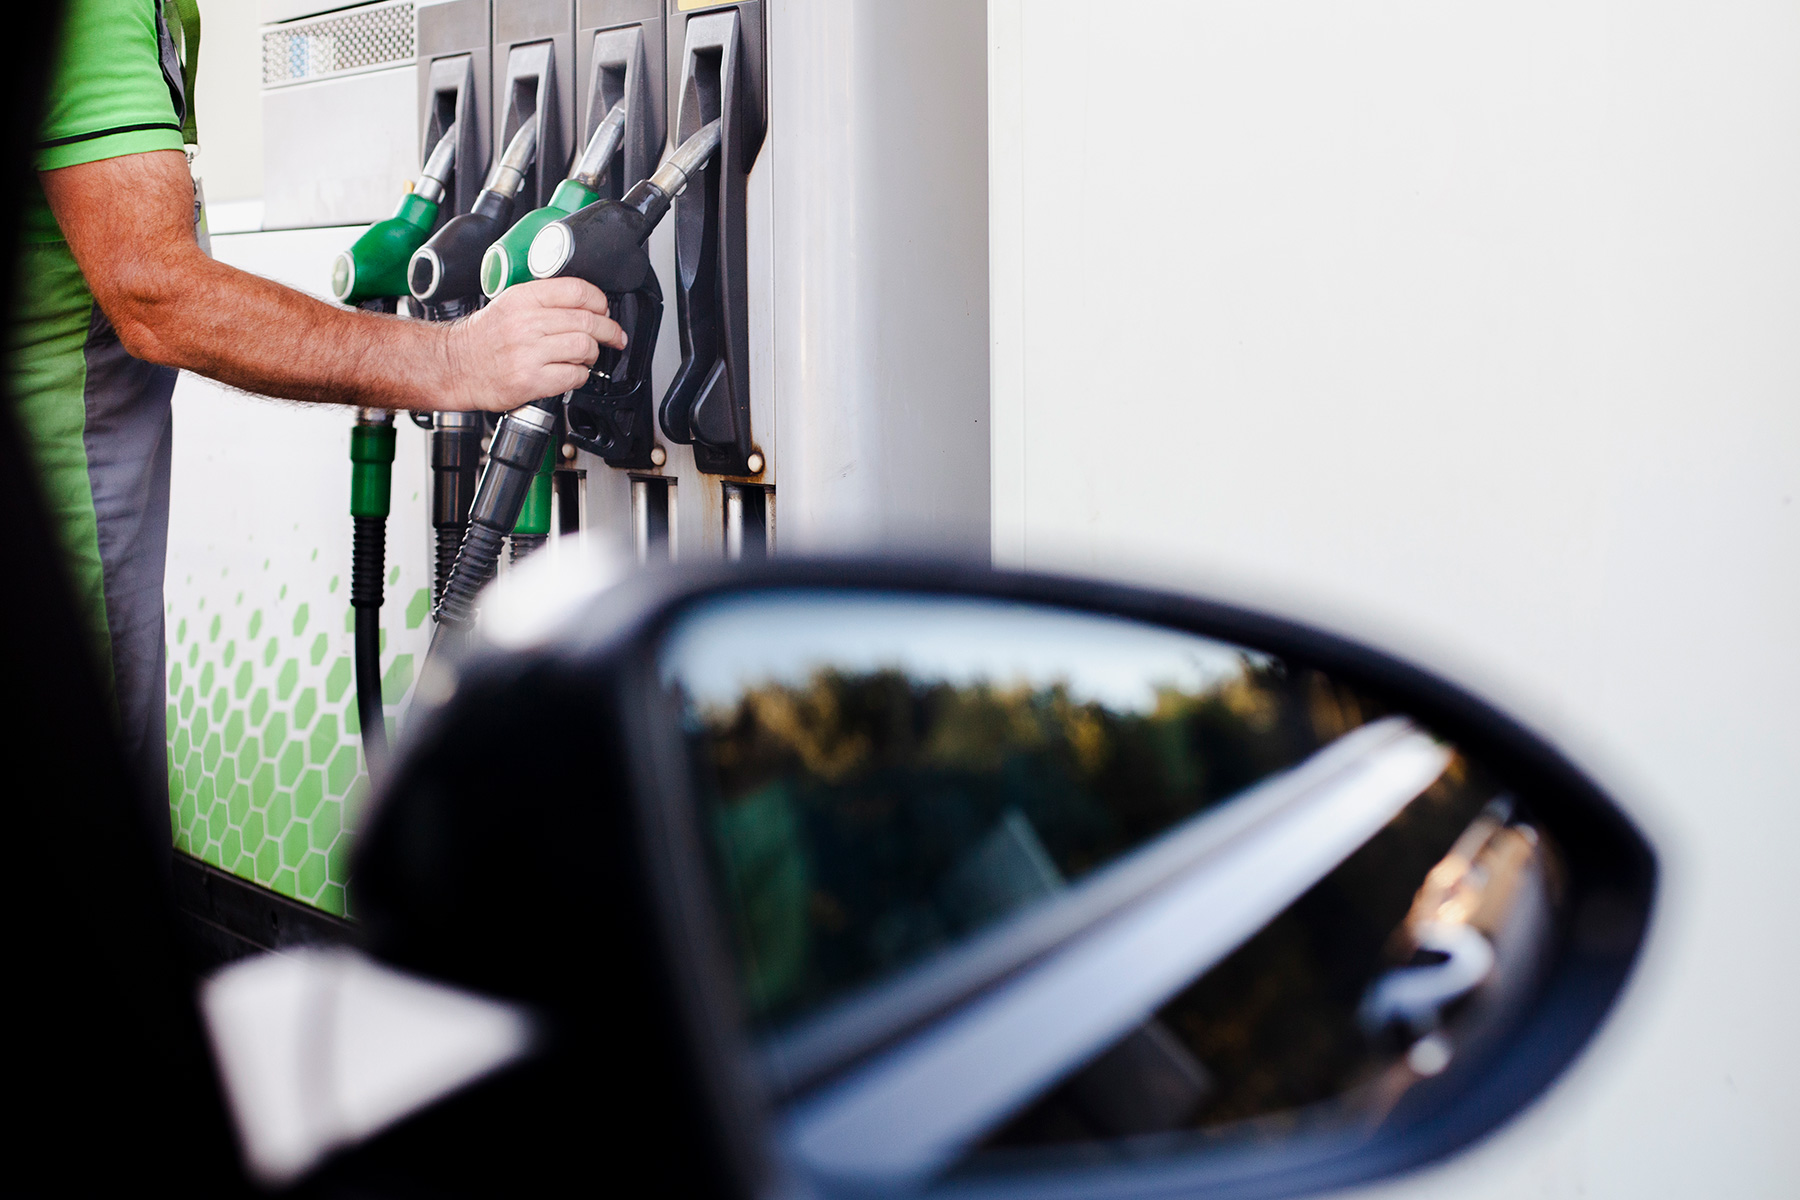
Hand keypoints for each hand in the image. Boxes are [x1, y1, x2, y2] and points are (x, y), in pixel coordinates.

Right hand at [442, 278, 626, 411]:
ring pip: (584, 347)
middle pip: (587, 321)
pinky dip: (580, 376)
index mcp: (523, 298)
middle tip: (614, 336)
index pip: (577, 291)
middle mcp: (526, 323)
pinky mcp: (530, 380)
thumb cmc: (484, 338)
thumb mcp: (510, 304)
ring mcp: (528, 352)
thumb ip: (544, 300)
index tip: (605, 310)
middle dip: (609, 330)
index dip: (600, 301)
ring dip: (592, 354)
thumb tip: (586, 304)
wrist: (455, 366)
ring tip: (585, 356)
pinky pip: (574, 376)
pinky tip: (571, 373)